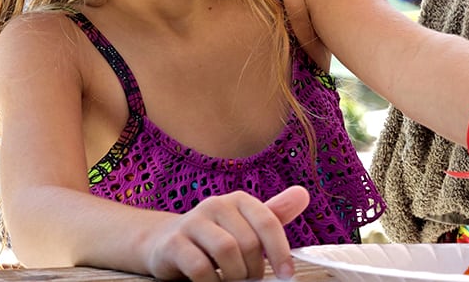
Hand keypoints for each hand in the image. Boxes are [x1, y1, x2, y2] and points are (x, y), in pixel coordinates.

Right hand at [141, 186, 308, 281]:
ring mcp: (192, 222)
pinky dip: (212, 281)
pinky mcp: (172, 243)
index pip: (268, 222)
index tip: (286, 274)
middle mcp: (216, 205)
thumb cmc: (214, 237)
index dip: (280, 251)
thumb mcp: (245, 225)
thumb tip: (303, 194)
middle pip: (248, 241)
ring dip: (235, 275)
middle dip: (254, 268)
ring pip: (226, 251)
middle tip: (251, 280)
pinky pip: (199, 266)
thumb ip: (274, 215)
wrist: (164, 243)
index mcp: (239, 200)